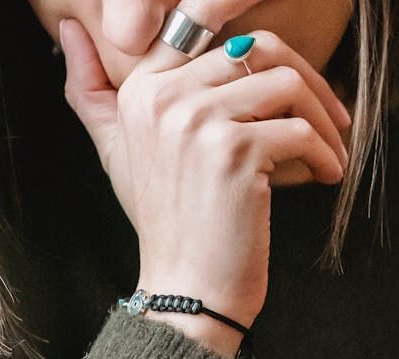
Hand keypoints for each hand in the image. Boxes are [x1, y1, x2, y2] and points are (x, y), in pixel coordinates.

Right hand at [58, 2, 349, 355]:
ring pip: (288, 83)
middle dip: (308, 82)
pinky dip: (324, 154)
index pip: (212, 29)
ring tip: (329, 150)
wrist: (185, 291)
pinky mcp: (235, 153)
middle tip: (331, 118)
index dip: (265, 52)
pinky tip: (325, 176)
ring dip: (323, 119)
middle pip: (260, 48)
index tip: (291, 92)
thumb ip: (91, 88)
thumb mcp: (119, 150)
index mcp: (140, 88)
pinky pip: (301, 129)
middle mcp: (163, 97)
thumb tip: (67, 24)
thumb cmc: (168, 223)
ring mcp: (198, 123)